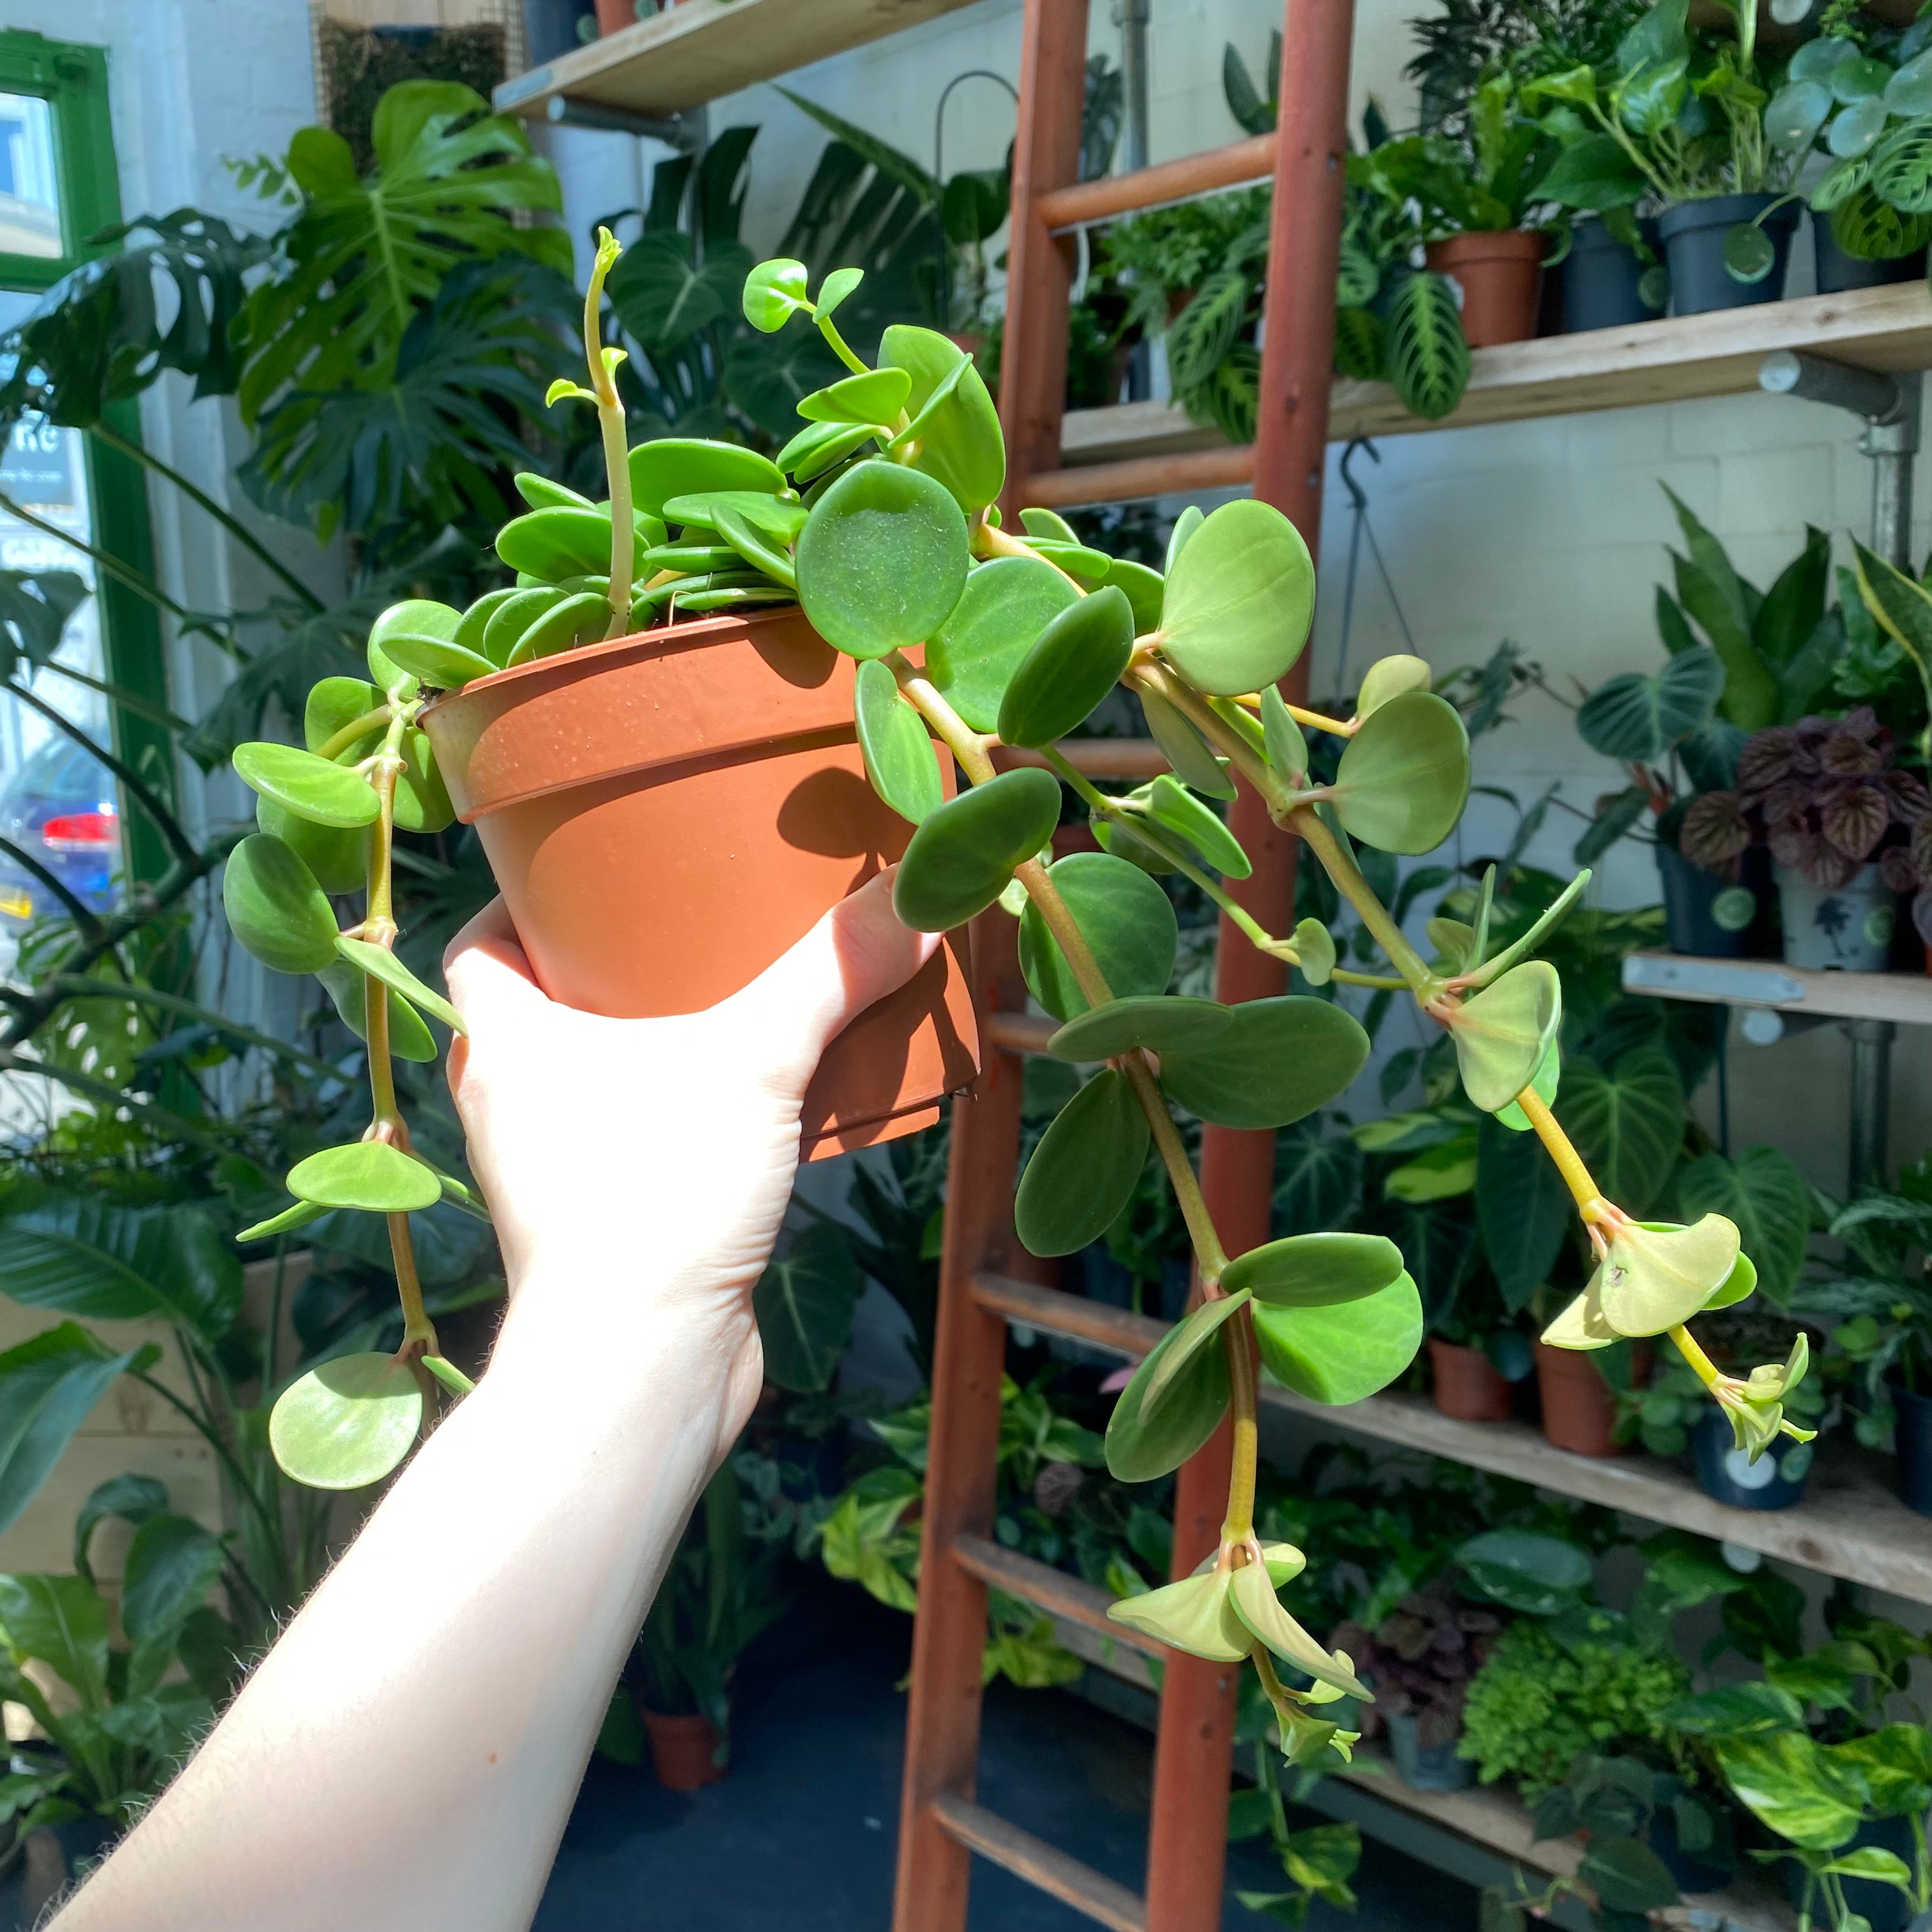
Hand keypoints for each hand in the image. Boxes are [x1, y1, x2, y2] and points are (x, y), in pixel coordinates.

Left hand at [443, 870, 934, 1459]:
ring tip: (740, 1003)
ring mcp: (557, 1174)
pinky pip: (643, 1142)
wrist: (640, 1366)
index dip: (523, 902)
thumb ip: (829, 976)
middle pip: (548, 1007)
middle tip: (689, 923)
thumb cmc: (655, 1194)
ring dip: (658, 1045)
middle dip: (614, 966)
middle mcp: (516, 1105)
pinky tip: (763, 1104)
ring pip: (601, 1081)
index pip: (479, 944)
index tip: (589, 873)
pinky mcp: (609, 1228)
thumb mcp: (754, 1061)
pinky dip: (688, 1115)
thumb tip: (914, 898)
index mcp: (508, 1043)